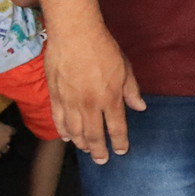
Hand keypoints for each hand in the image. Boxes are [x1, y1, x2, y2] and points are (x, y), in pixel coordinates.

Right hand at [46, 23, 145, 163]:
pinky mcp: (55, 96)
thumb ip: (131, 90)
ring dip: (81, 143)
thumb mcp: (125, 68)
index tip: (121, 151)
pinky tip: (67, 138)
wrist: (75, 34)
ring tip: (86, 150)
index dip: (119, 142)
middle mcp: (90, 105)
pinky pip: (58, 120)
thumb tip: (140, 107)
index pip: (116, 127)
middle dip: (99, 150)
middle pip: (94, 135)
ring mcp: (70, 102)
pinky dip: (62, 131)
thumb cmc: (104, 48)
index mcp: (110, 98)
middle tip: (102, 160)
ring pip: (75, 131)